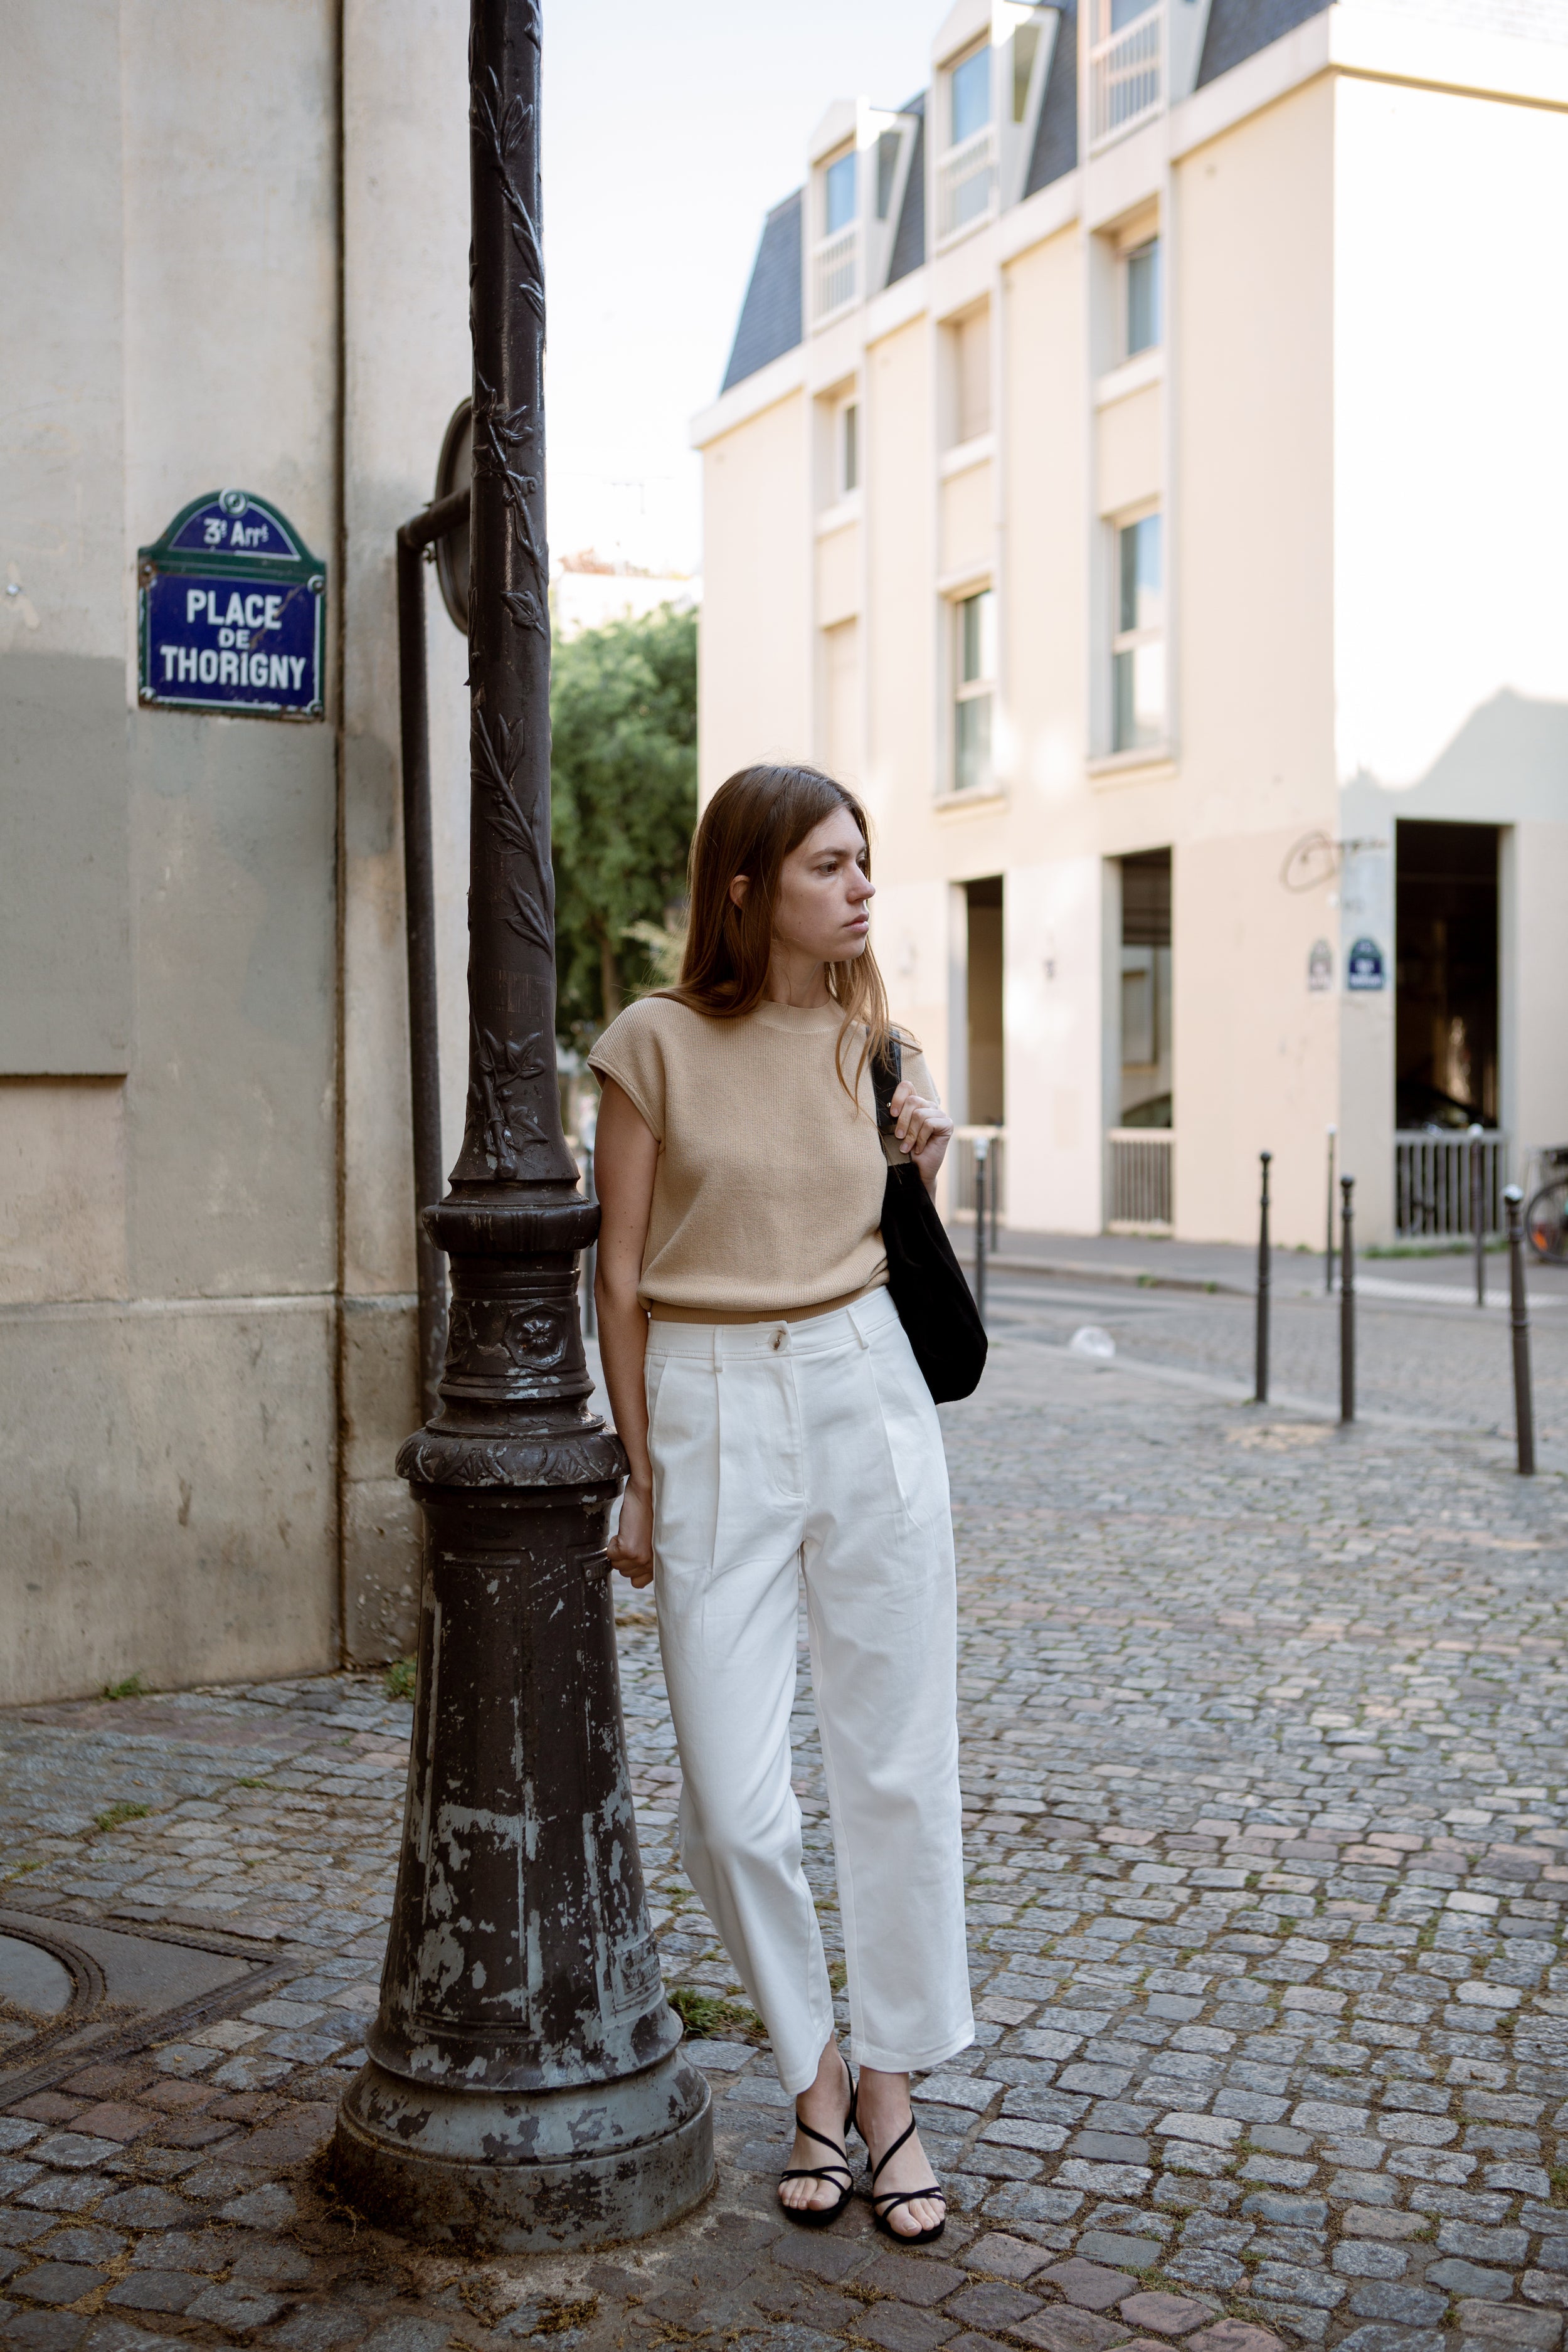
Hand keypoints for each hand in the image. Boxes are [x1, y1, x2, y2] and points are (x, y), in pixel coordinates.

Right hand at [607, 1479, 653, 1589]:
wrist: (649, 1495)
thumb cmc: (653, 1515)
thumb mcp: (655, 1543)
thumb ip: (649, 1560)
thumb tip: (636, 1575)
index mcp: (661, 1564)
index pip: (638, 1583)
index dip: (632, 1567)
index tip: (635, 1553)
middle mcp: (652, 1564)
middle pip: (624, 1573)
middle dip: (625, 1556)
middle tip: (635, 1538)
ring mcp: (640, 1558)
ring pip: (616, 1565)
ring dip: (619, 1549)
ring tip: (631, 1533)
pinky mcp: (629, 1549)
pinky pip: (611, 1554)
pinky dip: (613, 1542)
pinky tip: (625, 1530)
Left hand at [889, 1080, 952, 1195]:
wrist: (916, 1170)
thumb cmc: (905, 1150)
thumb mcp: (896, 1131)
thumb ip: (895, 1117)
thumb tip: (889, 1109)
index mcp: (915, 1104)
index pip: (907, 1087)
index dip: (898, 1097)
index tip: (892, 1114)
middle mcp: (928, 1106)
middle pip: (913, 1101)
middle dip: (902, 1121)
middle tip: (898, 1137)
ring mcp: (939, 1114)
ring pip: (920, 1114)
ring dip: (911, 1134)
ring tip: (907, 1147)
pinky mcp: (947, 1124)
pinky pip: (930, 1124)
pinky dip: (921, 1139)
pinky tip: (919, 1148)